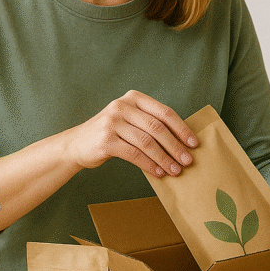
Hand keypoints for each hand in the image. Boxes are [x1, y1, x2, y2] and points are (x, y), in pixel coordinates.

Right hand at [67, 91, 196, 177]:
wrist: (76, 144)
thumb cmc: (110, 133)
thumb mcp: (129, 120)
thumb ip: (149, 123)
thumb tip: (182, 142)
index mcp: (133, 98)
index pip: (164, 112)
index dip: (181, 128)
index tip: (194, 143)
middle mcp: (122, 106)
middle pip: (157, 128)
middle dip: (175, 146)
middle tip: (187, 160)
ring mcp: (112, 123)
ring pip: (147, 142)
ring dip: (164, 158)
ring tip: (175, 170)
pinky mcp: (105, 140)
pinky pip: (134, 154)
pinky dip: (149, 165)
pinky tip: (158, 172)